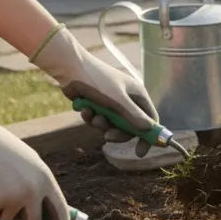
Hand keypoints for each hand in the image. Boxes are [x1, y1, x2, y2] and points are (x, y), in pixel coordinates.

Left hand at [32, 25, 158, 155]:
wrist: (70, 68)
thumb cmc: (98, 80)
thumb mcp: (117, 100)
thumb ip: (133, 116)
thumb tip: (149, 130)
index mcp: (138, 95)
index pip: (150, 120)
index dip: (147, 136)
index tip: (140, 151)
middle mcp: (127, 100)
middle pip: (130, 127)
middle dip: (118, 133)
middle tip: (107, 137)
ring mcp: (112, 103)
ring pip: (112, 125)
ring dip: (101, 124)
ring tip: (93, 116)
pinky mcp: (97, 105)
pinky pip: (99, 120)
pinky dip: (91, 118)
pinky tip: (84, 110)